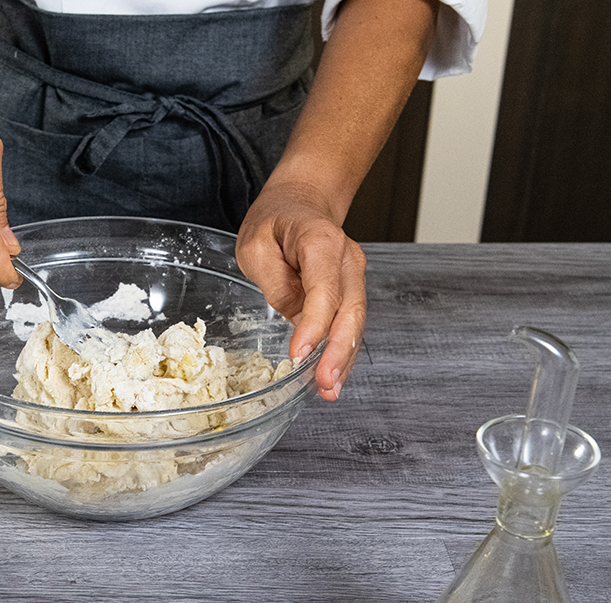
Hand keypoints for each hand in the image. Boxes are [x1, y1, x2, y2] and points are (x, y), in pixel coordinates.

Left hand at [236, 179, 365, 401]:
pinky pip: (349, 324)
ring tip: (330, 390)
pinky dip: (343, 352)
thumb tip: (293, 318)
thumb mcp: (255, 245)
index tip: (298, 354)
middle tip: (325, 384)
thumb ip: (274, 282)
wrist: (301, 203)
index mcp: (321, 241)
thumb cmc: (274, 222)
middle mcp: (347, 259)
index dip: (314, 325)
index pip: (324, 290)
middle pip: (350, 310)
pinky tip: (334, 377)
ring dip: (344, 359)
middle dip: (338, 351)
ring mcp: (354, 275)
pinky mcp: (350, 292)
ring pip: (355, 322)